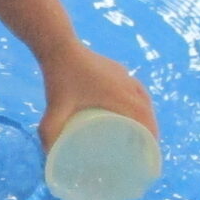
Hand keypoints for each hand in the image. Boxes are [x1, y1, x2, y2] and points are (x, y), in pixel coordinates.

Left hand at [38, 45, 156, 150]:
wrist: (58, 44)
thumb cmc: (59, 77)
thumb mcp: (55, 109)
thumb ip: (50, 132)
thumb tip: (48, 155)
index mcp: (118, 94)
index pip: (143, 116)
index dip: (151, 133)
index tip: (151, 150)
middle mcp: (125, 83)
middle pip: (147, 108)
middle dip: (150, 128)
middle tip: (145, 145)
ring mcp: (122, 74)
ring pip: (142, 97)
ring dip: (146, 113)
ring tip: (141, 129)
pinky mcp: (116, 68)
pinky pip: (135, 87)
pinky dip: (139, 100)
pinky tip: (131, 106)